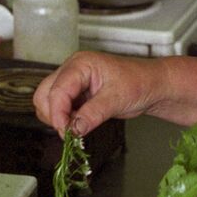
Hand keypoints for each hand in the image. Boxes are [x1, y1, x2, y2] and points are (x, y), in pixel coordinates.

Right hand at [32, 51, 164, 135]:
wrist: (152, 85)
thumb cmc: (139, 82)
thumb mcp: (117, 99)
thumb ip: (93, 114)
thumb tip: (74, 129)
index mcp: (80, 64)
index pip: (57, 90)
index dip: (58, 113)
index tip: (66, 132)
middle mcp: (72, 70)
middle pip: (44, 95)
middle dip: (54, 116)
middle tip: (70, 132)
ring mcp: (72, 82)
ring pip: (48, 102)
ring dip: (58, 118)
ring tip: (78, 126)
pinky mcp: (76, 94)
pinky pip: (60, 108)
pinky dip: (65, 119)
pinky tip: (79, 124)